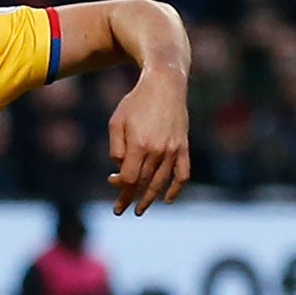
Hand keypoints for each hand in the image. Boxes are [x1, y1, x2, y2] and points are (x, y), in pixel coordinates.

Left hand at [105, 68, 190, 214]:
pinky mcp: (183, 147)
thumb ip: (116, 148)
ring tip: (140, 209)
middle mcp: (158, 151)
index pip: (129, 178)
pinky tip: (167, 199)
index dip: (120, 187)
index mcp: (139, 145)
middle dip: (130, 197)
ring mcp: (173, 151)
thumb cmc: (136, 102)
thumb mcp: (117, 121)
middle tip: (120, 208)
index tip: (112, 182)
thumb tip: (120, 170)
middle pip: (143, 183)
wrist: (165, 85)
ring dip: (149, 199)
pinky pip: (182, 174)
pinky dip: (176, 189)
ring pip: (160, 182)